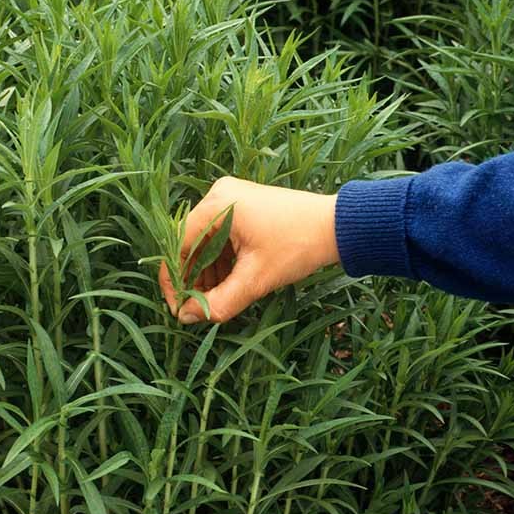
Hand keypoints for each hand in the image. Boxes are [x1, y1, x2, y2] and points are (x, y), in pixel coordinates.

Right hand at [158, 176, 340, 324]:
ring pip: (205, 243)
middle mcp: (219, 195)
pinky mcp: (243, 207)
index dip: (174, 280)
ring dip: (206, 273)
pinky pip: (220, 237)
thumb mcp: (255, 279)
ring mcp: (231, 199)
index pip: (178, 245)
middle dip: (192, 279)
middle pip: (190, 243)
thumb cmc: (298, 246)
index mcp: (216, 205)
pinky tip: (228, 284)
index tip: (179, 308)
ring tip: (215, 300)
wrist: (339, 226)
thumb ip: (218, 302)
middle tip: (197, 308)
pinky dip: (220, 261)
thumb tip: (186, 317)